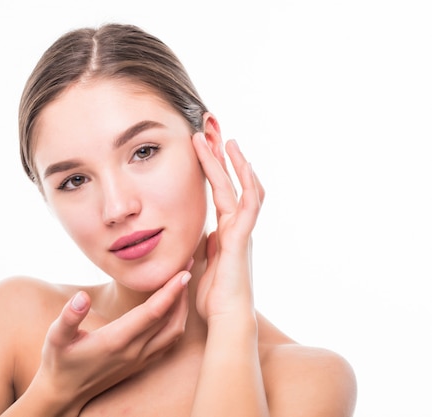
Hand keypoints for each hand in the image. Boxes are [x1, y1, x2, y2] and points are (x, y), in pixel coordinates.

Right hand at [28, 269, 190, 414]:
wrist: (64, 394)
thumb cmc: (59, 361)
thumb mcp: (55, 337)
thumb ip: (68, 317)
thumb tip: (81, 297)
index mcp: (116, 340)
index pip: (153, 313)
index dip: (170, 292)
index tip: (183, 272)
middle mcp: (134, 351)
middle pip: (171, 320)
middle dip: (182, 293)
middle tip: (189, 267)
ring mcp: (140, 359)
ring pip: (174, 333)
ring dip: (182, 309)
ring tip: (183, 285)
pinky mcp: (141, 364)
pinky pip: (169, 343)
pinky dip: (177, 323)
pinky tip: (175, 309)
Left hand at [191, 133, 264, 321]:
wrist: (225, 319)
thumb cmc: (214, 297)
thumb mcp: (203, 263)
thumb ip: (205, 246)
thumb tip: (206, 234)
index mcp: (227, 231)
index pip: (221, 192)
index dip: (214, 169)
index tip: (205, 148)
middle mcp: (238, 226)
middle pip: (233, 182)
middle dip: (223, 156)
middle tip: (213, 130)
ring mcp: (243, 230)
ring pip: (242, 187)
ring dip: (233, 161)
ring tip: (224, 137)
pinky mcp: (243, 236)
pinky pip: (248, 202)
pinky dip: (245, 180)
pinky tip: (240, 160)